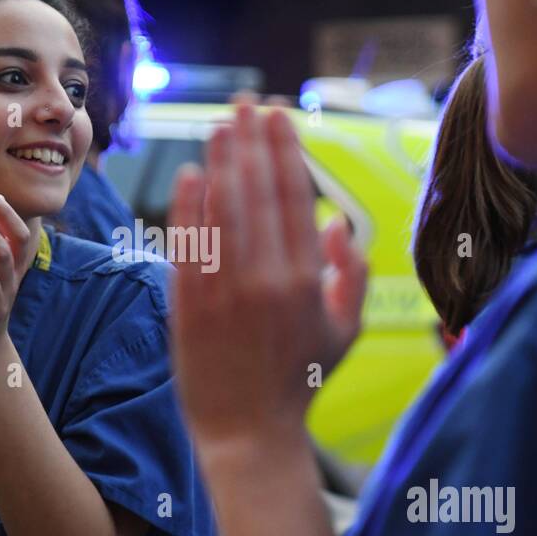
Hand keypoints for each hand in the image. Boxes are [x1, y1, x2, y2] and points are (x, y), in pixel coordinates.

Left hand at [168, 103, 367, 453]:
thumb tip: (335, 222)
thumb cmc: (301, 382)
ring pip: (220, 210)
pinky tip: (191, 174)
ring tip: (220, 126)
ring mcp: (221, 290)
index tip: (278, 116)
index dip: (284, 150)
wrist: (248, 431)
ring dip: (220, 162)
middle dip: (251, 141)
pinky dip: (187, 207)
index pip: (293, 197)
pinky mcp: (187, 304)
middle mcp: (263, 279)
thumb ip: (350, 273)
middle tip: (246, 103)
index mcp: (305, 281)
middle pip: (255, 192)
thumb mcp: (345, 331)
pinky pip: (187, 244)